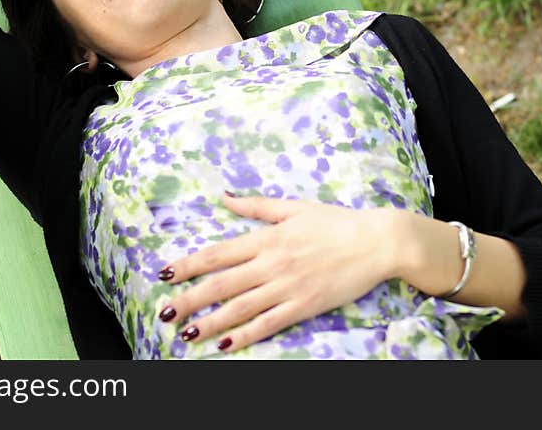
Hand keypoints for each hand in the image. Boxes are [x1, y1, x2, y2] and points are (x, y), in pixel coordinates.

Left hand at [157, 194, 401, 352]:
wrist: (377, 241)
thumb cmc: (336, 222)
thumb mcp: (294, 207)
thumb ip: (256, 206)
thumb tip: (224, 196)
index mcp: (267, 237)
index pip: (218, 253)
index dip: (188, 265)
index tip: (164, 274)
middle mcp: (272, 262)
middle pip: (221, 283)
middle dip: (189, 299)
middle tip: (163, 313)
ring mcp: (287, 286)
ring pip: (240, 307)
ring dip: (210, 321)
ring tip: (185, 334)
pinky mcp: (305, 306)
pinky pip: (268, 323)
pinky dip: (245, 335)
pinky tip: (225, 344)